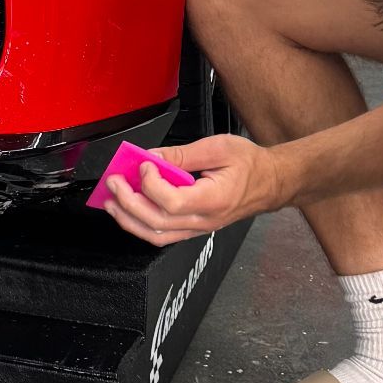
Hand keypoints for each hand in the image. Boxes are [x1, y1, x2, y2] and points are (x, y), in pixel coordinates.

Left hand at [99, 135, 285, 246]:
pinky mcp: (194, 228)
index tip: (144, 164)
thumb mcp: (219, 147)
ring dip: (129, 219)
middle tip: (114, 181)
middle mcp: (205, 220)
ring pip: (157, 235)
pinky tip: (129, 210)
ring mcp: (199, 228)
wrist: (270, 182)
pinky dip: (141, 224)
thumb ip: (182, 154)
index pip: (173, 202)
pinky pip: (163, 235)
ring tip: (112, 201)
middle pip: (158, 222)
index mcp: (214, 199)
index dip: (151, 184)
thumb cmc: (250, 164)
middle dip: (129, 202)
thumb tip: (151, 157)